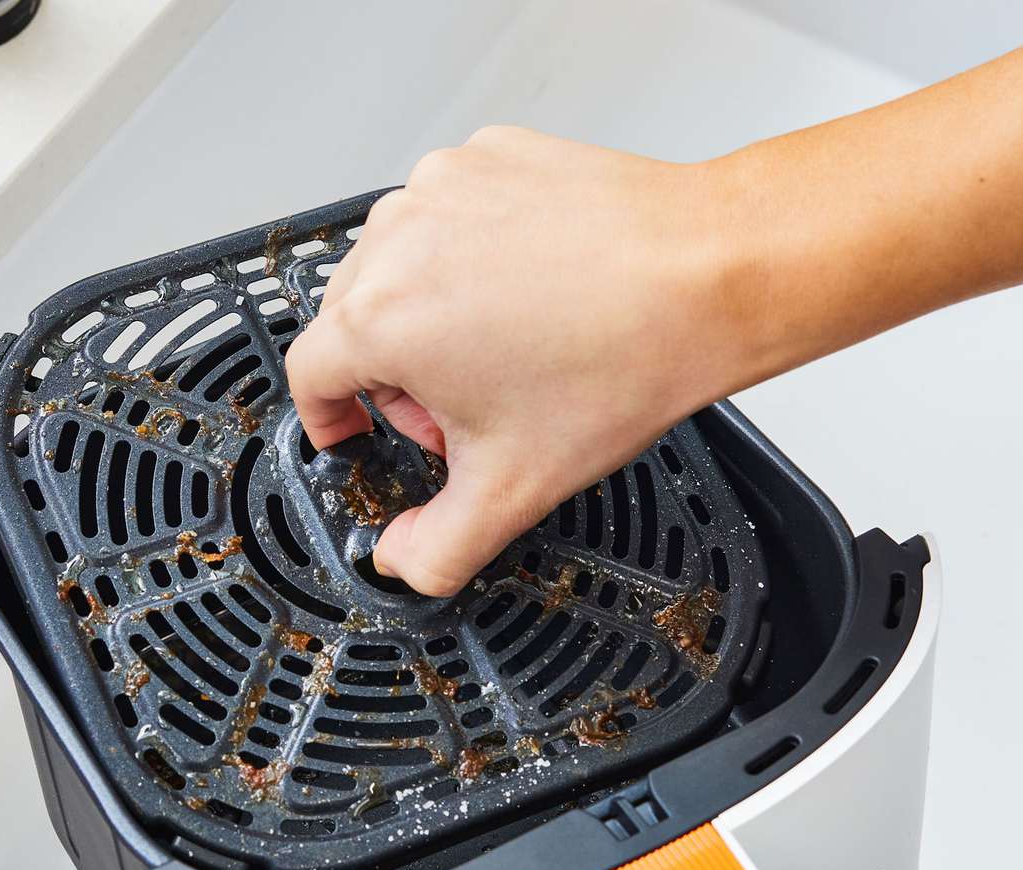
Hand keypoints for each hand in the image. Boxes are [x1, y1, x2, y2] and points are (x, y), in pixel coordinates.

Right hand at [286, 126, 754, 595]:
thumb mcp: (513, 488)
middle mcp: (397, 239)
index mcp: (379, 318)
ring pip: (401, 263)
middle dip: (394, 374)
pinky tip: (531, 290)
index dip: (329, 420)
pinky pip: (451, 215)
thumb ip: (436, 549)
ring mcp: (444, 186)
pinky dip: (473, 254)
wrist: (713, 273)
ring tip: (507, 347)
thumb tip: (402, 560)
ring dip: (430, 310)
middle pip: (354, 320)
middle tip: (462, 409)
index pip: (309, 376)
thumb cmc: (624, 357)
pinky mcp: (490, 155)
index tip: (352, 433)